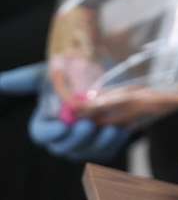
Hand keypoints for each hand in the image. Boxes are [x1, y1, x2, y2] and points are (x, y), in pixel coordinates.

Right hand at [0, 63, 129, 161]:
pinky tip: (122, 129)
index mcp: (45, 121)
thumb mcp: (50, 71)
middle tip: (87, 124)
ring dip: (98, 143)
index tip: (62, 125)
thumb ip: (25, 79)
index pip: (42, 134)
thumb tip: (1, 82)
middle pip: (65, 147)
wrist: (105, 70)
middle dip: (76, 139)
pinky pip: (110, 149)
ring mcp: (84, 141)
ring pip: (88, 151)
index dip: (50, 133)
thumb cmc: (73, 70)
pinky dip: (116, 142)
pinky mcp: (106, 142)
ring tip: (109, 128)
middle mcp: (63, 136)